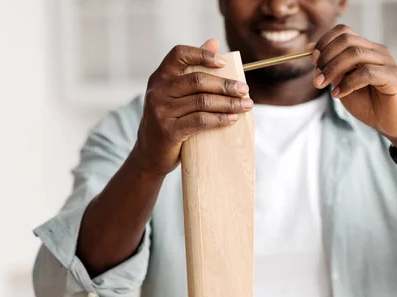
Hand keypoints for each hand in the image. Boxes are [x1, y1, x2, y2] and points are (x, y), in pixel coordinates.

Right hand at [132, 38, 252, 176]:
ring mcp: (161, 111)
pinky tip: (233, 119)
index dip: (202, 55)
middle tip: (245, 89)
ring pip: (202, 102)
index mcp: (160, 77)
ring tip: (246, 106)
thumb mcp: (175, 94)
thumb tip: (214, 42)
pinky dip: (220, 119)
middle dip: (226, 85)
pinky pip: (200, 121)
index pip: (179, 54)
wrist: (150, 155)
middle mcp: (158, 91)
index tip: (223, 63)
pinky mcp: (169, 131)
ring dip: (229, 103)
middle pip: (197, 80)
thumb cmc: (169, 120)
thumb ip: (192, 69)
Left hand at [311, 25, 396, 152]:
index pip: (344, 32)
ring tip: (322, 85)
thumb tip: (313, 54)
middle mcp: (378, 51)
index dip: (324, 41)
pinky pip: (366, 73)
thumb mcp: (343, 85)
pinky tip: (338, 94)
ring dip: (333, 69)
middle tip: (316, 77)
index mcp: (366, 49)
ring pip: (355, 53)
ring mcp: (387, 62)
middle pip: (347, 40)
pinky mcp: (392, 76)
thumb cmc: (369, 105)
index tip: (311, 57)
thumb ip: (332, 70)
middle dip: (326, 57)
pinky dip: (347, 83)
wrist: (391, 125)